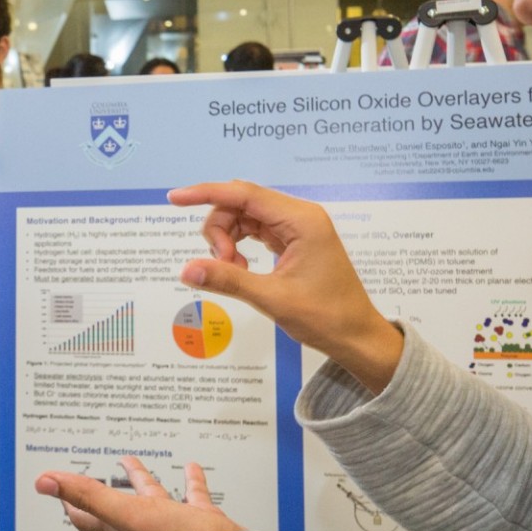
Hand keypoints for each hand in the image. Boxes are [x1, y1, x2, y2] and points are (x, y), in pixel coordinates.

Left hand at [35, 457, 242, 530]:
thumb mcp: (126, 513)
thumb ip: (87, 495)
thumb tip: (43, 481)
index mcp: (124, 527)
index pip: (87, 517)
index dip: (72, 502)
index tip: (60, 489)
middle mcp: (146, 527)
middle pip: (118, 506)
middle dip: (106, 487)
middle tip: (96, 470)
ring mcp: (173, 526)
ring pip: (154, 499)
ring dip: (145, 481)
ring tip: (135, 461)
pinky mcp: (200, 523)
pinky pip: (194, 498)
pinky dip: (191, 483)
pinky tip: (191, 468)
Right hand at [168, 180, 403, 393]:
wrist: (357, 337)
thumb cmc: (326, 317)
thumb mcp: (272, 298)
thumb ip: (228, 279)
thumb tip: (187, 269)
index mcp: (301, 220)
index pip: (243, 194)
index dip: (205, 193)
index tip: (175, 198)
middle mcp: (300, 216)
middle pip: (241, 203)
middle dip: (220, 229)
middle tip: (222, 266)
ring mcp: (297, 228)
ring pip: (245, 217)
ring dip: (228, 239)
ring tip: (233, 271)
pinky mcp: (294, 241)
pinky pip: (256, 231)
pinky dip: (240, 246)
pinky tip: (240, 268)